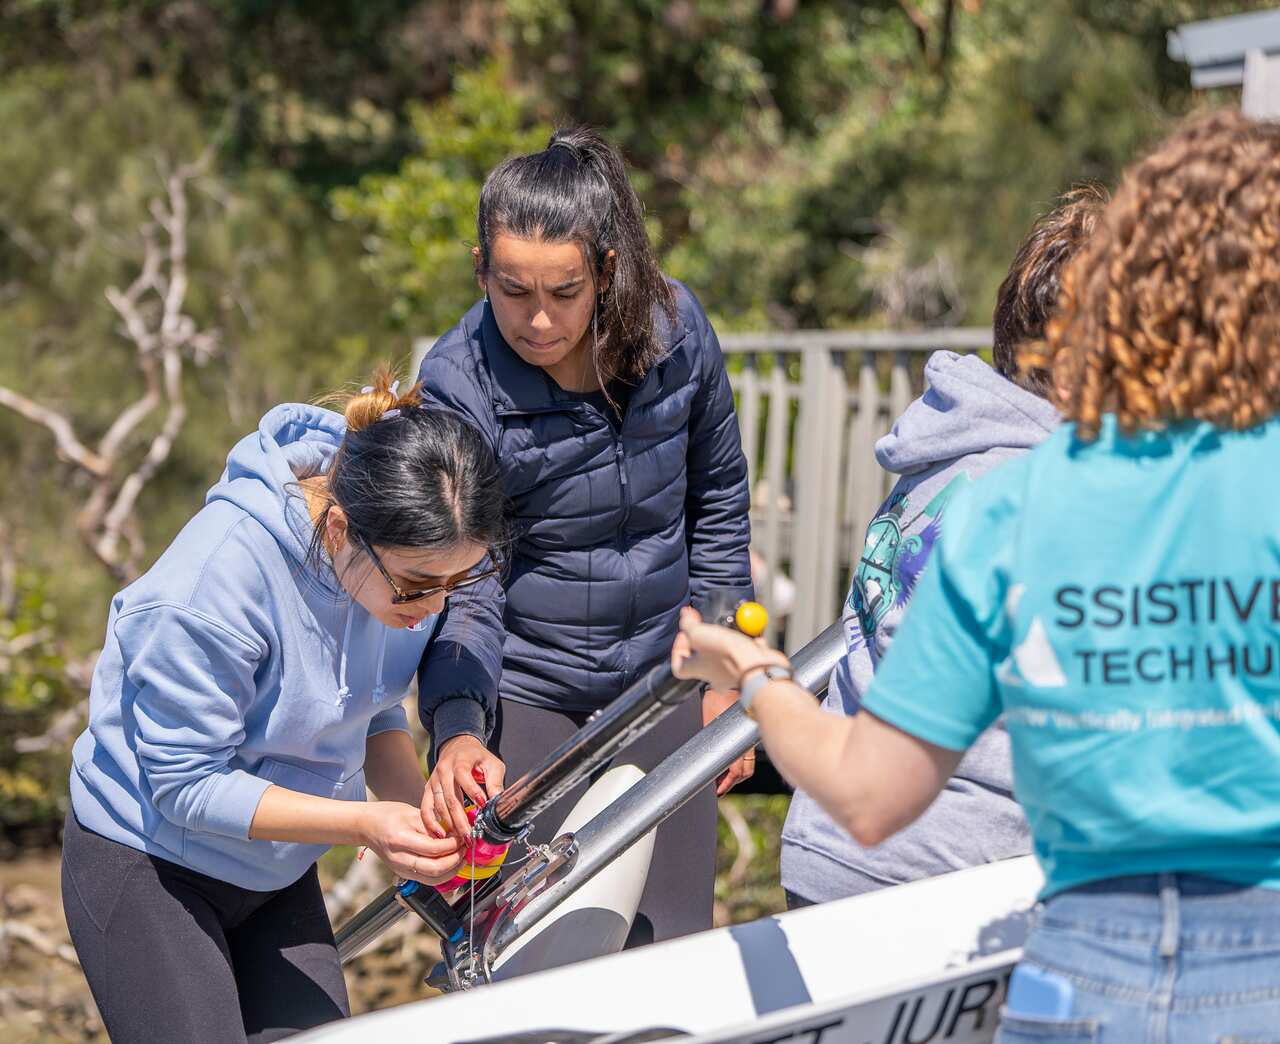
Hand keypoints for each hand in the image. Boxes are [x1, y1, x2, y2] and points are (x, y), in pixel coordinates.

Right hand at [360, 801, 462, 884]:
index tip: (462, 837)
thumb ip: (433, 825)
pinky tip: (449, 864)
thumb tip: (454, 834)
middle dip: (455, 860)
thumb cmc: (386, 815)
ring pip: (432, 879)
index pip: (434, 849)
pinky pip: (426, 879)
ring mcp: (400, 869)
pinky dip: (441, 874)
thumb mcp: (412, 813)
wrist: (366, 826)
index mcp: (400, 840)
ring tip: (461, 858)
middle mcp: (399, 858)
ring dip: (451, 871)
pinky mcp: (402, 873)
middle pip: (434, 868)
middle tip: (465, 849)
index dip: (453, 845)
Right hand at [424, 735, 505, 839]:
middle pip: (451, 797)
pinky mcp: (428, 789)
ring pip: (439, 805)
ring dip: (449, 824)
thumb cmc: (477, 757)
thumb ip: (495, 781)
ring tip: (460, 838)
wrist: (458, 747)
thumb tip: (497, 801)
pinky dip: (431, 822)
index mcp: (460, 761)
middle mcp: (444, 770)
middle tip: (470, 835)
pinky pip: (426, 808)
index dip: (473, 791)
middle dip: (460, 819)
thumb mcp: (492, 764)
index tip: (482, 805)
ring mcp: (434, 780)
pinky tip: (440, 834)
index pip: (463, 776)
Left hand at [672, 606, 788, 692]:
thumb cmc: (728, 656)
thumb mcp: (699, 633)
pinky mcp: (750, 668)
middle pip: (704, 657)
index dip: (678, 648)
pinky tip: (750, 633)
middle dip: (707, 639)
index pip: (678, 665)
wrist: (759, 668)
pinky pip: (747, 653)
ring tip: (730, 626)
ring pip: (726, 654)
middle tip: (709, 626)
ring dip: (728, 638)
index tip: (685, 633)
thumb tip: (684, 617)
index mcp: (696, 669)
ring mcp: (732, 672)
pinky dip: (749, 642)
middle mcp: (713, 674)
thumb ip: (688, 625)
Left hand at [703, 687, 755, 795]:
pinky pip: (748, 753)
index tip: (717, 791)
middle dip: (733, 782)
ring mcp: (749, 738)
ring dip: (737, 773)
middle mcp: (746, 743)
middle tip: (719, 786)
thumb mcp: (707, 721)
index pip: (736, 772)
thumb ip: (708, 740)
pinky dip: (740, 761)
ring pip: (749, 765)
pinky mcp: (749, 733)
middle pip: (745, 772)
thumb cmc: (718, 698)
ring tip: (722, 776)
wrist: (733, 680)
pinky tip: (728, 760)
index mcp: (735, 742)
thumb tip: (701, 756)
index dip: (726, 785)